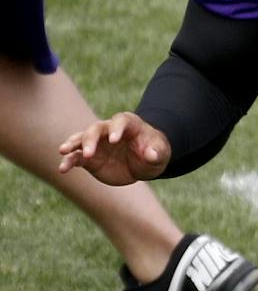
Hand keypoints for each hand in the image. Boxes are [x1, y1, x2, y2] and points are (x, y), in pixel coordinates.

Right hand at [56, 112, 172, 185]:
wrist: (144, 162)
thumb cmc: (154, 152)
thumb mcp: (160, 154)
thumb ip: (156, 153)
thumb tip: (151, 154)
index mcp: (128, 124)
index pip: (120, 122)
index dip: (116, 129)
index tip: (114, 140)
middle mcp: (109, 131)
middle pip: (95, 129)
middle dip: (90, 139)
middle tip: (88, 153)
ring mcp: (97, 143)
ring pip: (81, 139)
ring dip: (72, 144)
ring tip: (63, 151)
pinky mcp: (89, 157)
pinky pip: (76, 157)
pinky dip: (68, 161)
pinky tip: (63, 169)